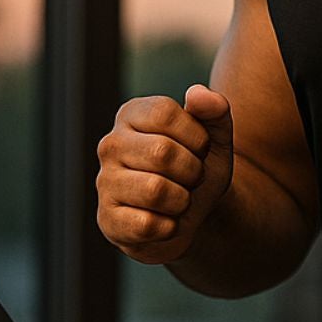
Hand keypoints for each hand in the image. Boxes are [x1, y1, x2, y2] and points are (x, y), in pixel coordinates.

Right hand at [96, 84, 233, 264]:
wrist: (195, 216)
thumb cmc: (198, 168)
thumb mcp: (216, 138)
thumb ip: (214, 111)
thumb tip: (198, 94)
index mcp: (131, 115)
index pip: (164, 113)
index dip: (196, 136)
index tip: (200, 149)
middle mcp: (111, 145)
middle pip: (162, 153)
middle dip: (193, 171)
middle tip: (192, 178)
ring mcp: (105, 183)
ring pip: (155, 191)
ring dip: (182, 200)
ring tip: (179, 199)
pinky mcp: (108, 220)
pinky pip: (147, 225)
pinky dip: (170, 227)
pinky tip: (166, 221)